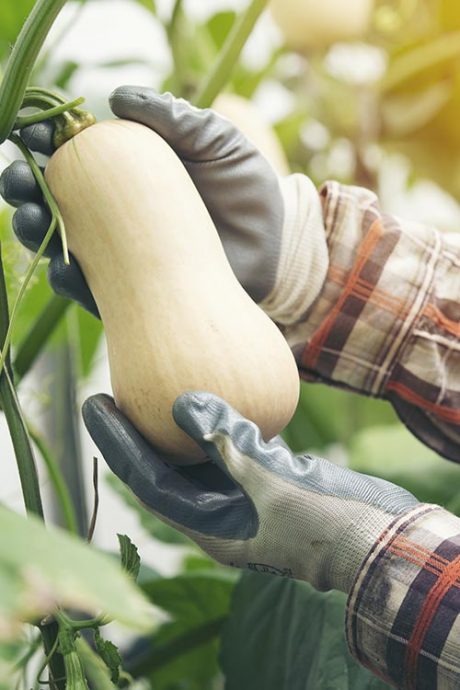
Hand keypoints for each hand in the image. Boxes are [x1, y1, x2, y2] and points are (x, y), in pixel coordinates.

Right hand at [0, 86, 325, 320]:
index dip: (48, 144)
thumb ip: (175, 118)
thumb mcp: (218, 143)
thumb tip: (116, 98)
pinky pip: (92, 289)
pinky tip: (63, 267)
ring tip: (31, 217)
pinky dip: (71, 279)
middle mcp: (118, 214)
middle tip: (18, 181)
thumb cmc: (248, 189)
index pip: (76, 156)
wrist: (276, 247)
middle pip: (56, 199)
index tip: (38, 136)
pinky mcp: (135, 292)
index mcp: (131, 173)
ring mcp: (124, 255)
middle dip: (26, 188)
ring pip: (62, 244)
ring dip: (35, 230)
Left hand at [83, 391, 418, 592]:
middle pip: (163, 466)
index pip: (147, 480)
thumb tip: (181, 402)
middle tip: (113, 387)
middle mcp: (218, 513)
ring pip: (195, 455)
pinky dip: (218, 419)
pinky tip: (211, 388)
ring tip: (151, 382)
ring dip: (173, 423)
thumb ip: (227, 442)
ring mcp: (242, 497)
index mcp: (208, 526)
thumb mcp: (272, 482)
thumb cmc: (324, 523)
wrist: (377, 538)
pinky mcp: (266, 479)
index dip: (118, 441)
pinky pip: (230, 445)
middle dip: (137, 430)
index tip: (96, 401)